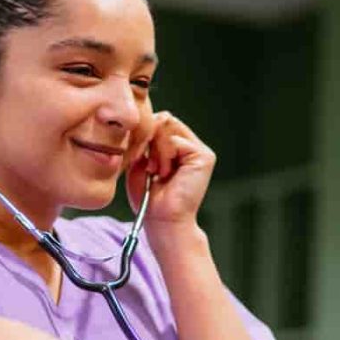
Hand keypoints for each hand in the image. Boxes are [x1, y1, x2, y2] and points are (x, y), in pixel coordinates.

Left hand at [127, 112, 214, 235]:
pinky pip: (174, 140)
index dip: (143, 134)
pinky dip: (163, 155)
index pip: (159, 121)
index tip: (136, 156)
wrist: (162, 220)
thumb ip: (143, 141)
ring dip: (156, 148)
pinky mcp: (203, 156)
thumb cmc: (149, 198)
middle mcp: (190, 145)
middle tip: (147, 165)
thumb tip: (144, 121)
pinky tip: (164, 173)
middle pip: (164, 119)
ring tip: (156, 171)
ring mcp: (198, 150)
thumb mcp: (139, 163)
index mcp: (176, 146)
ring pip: (168, 125)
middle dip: (148, 139)